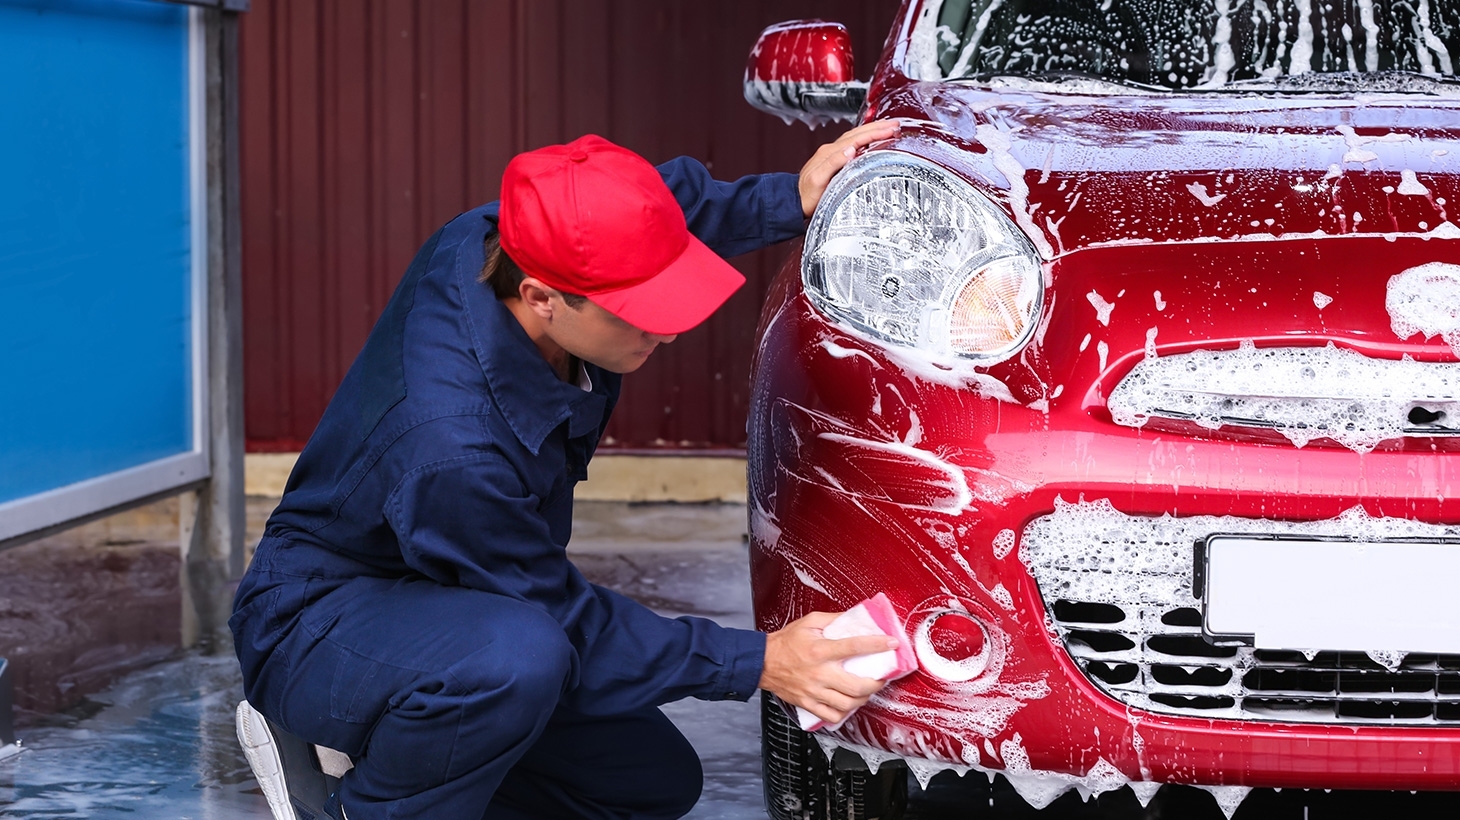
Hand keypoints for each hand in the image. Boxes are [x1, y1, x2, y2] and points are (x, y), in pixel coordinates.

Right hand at [759, 611, 896, 725]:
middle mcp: (819, 673)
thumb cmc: (785, 642)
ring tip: (867, 690)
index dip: (877, 644)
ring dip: (864, 698)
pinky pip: (832, 715)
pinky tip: (849, 703)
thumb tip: (855, 618)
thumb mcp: (809, 623)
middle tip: (881, 677)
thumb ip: (833, 620)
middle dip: (876, 683)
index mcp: (820, 650)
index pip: (855, 646)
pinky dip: (845, 713)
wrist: (761, 662)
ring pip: (848, 704)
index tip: (892, 643)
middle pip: (857, 686)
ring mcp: (814, 691)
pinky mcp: (808, 704)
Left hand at [798, 119, 900, 216]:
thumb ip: (833, 163)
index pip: (857, 138)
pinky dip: (865, 138)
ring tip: (888, 128)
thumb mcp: (819, 180)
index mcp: (829, 152)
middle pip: (857, 133)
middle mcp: (831, 150)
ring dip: (872, 131)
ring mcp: (832, 153)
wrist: (794, 201)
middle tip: (895, 125)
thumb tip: (850, 150)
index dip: (875, 133)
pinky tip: (872, 139)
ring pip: (855, 136)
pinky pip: (853, 143)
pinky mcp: (834, 159)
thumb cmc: (807, 196)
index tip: (890, 130)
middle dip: (877, 128)